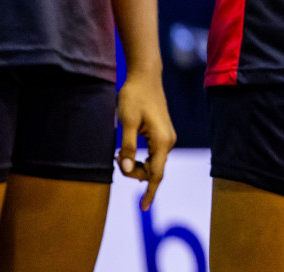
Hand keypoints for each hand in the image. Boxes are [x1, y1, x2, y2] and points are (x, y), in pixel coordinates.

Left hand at [116, 69, 175, 209]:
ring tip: (118, 153)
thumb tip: (124, 170)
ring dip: (136, 165)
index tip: (143, 208)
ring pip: (152, 163)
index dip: (149, 192)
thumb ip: (127, 148)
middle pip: (153, 170)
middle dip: (134, 173)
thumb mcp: (127, 123)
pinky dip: (140, 158)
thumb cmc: (134, 97)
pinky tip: (126, 151)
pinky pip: (153, 154)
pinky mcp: (163, 134)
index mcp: (162, 141)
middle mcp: (169, 141)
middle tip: (115, 158)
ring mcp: (168, 138)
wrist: (145, 77)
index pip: (157, 174)